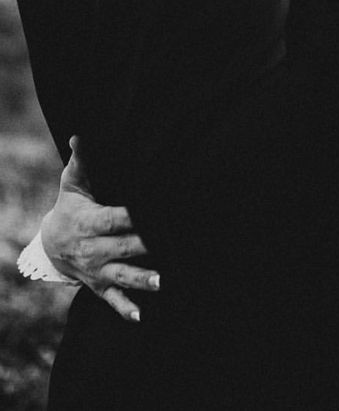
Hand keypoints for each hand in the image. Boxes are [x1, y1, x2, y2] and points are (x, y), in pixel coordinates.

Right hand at [40, 136, 159, 321]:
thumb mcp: (72, 184)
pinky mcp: (100, 286)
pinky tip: (141, 316)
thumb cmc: (70, 207)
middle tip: (173, 241)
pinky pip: (113, 299)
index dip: (133, 216)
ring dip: (141, 278)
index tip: (154, 211)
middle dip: (147, 245)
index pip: (114, 218)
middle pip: (123, 246)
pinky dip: (126, 308)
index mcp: (90, 222)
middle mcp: (94, 249)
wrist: (50, 245)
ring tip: (161, 281)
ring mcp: (97, 270)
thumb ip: (81, 161)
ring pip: (122, 275)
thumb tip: (80, 136)